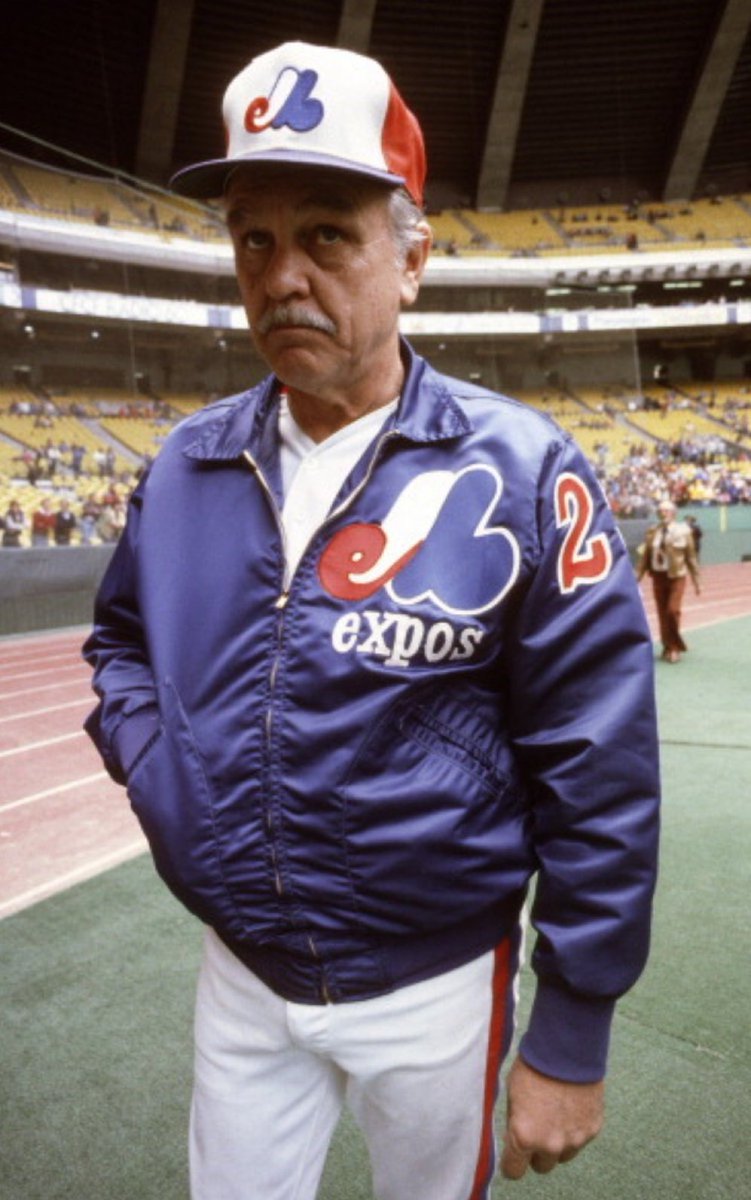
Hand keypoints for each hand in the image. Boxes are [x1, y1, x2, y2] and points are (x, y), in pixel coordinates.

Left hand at [500, 1056, 604, 1179]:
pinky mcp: (593, 1129)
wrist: (568, 1047)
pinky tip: (570, 1105)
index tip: (512, 1151)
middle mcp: (551, 1144)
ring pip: (563, 1156)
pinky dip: (574, 1129)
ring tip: (554, 1114)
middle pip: (541, 1166)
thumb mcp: (512, 1094)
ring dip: (557, 1142)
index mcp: (525, 1136)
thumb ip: (515, 1122)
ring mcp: (575, 1139)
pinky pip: (580, 1139)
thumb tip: (515, 1135)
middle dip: (536, 1151)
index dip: (511, 1161)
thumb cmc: (534, 1066)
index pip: (513, 1171)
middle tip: (535, 1127)